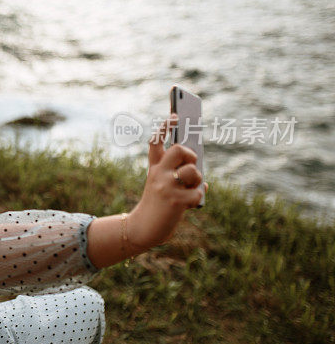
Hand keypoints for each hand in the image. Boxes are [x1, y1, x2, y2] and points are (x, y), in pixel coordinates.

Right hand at [127, 114, 206, 247]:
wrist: (143, 228)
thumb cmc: (158, 205)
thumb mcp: (164, 186)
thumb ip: (179, 175)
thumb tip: (199, 168)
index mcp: (154, 167)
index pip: (157, 141)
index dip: (165, 126)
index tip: (175, 115)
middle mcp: (158, 173)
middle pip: (179, 150)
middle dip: (191, 156)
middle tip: (191, 164)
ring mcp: (165, 186)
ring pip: (193, 171)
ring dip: (197, 181)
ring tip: (190, 189)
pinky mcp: (174, 201)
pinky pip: (198, 193)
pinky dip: (197, 199)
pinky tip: (190, 205)